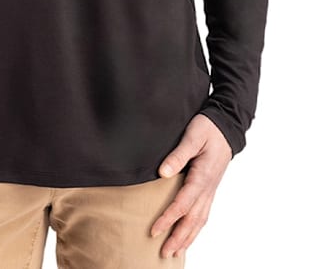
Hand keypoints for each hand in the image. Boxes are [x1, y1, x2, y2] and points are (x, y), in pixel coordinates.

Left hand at [150, 114, 232, 258]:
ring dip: (187, 238)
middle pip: (192, 219)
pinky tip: (188, 236)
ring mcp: (210, 190)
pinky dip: (196, 229)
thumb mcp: (192, 136)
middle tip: (164, 254)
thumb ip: (178, 155)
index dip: (168, 219)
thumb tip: (163, 173)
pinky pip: (204, 214)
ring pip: (200, 220)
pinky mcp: (210, 189)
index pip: (183, 204)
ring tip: (174, 252)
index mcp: (202, 176)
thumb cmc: (208, 129)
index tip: (154, 230)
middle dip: (178, 238)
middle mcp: (208, 188)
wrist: (226, 127)